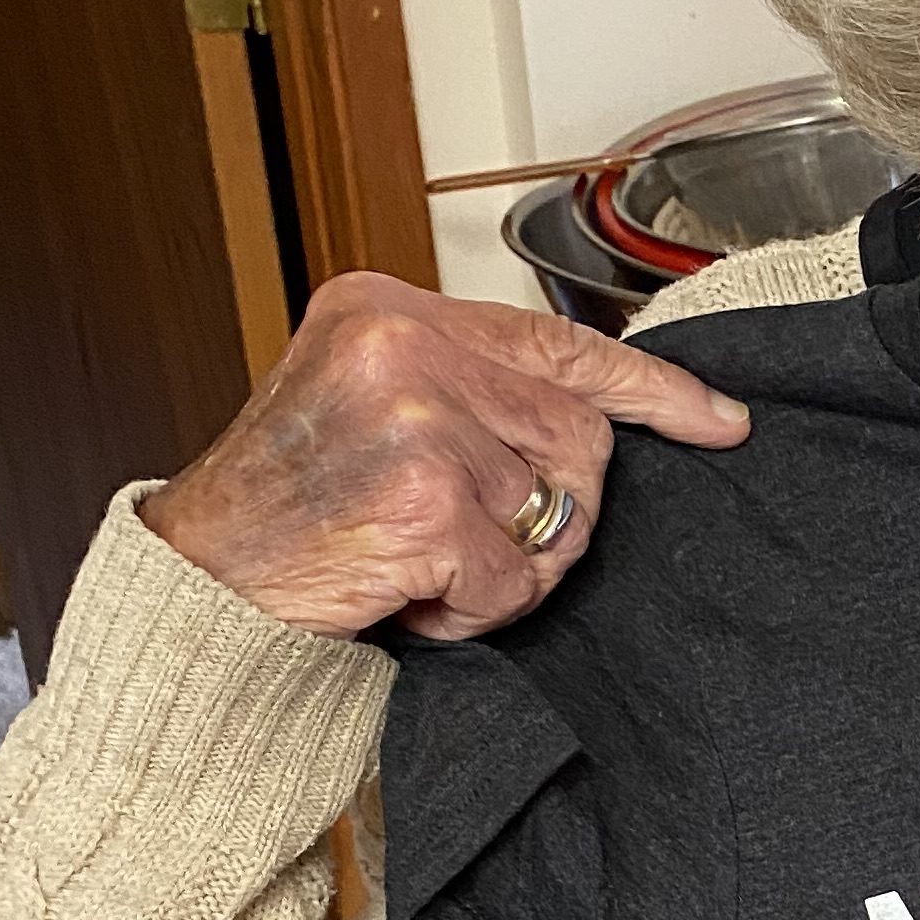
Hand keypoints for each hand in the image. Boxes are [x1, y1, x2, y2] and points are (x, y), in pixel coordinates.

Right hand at [144, 275, 749, 640]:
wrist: (200, 581)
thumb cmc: (290, 506)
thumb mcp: (370, 405)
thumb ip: (467, 392)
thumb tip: (590, 414)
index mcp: (392, 308)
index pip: (560, 342)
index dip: (654, 392)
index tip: (719, 420)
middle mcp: (405, 345)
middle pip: (577, 440)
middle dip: (546, 515)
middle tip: (467, 543)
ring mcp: (417, 420)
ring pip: (552, 516)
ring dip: (503, 570)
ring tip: (422, 567)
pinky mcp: (426, 502)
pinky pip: (511, 580)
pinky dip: (470, 611)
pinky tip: (406, 594)